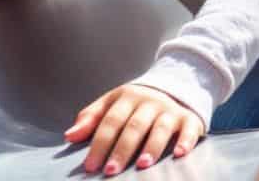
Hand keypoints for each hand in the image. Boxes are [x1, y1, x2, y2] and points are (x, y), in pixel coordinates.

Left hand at [64, 83, 204, 175]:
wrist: (174, 87)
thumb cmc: (135, 104)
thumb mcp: (112, 103)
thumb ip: (91, 118)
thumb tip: (69, 136)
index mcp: (126, 97)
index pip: (110, 121)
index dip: (100, 143)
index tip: (90, 165)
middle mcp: (149, 102)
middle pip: (133, 127)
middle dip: (122, 150)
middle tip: (111, 171)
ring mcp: (170, 110)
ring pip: (160, 128)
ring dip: (152, 146)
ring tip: (142, 165)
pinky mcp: (189, 119)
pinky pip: (188, 130)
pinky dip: (185, 141)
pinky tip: (179, 154)